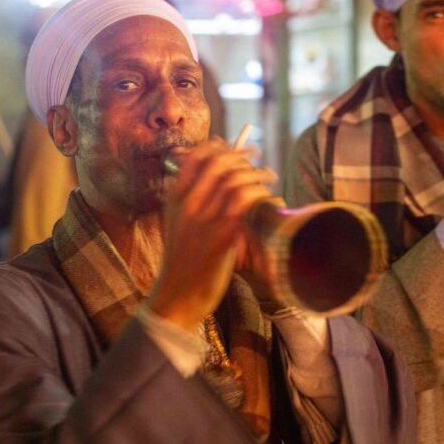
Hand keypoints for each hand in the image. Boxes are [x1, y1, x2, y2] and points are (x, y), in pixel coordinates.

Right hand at [147, 140, 276, 329]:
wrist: (177, 295)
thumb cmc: (183, 261)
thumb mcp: (178, 224)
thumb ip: (191, 200)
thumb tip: (215, 176)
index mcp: (175, 198)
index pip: (195, 157)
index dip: (219, 147)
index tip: (235, 149)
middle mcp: (187, 204)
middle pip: (218, 162)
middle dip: (242, 157)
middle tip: (257, 160)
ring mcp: (203, 219)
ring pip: (234, 179)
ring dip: (256, 174)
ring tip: (268, 177)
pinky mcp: (221, 235)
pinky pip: (244, 201)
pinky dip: (260, 194)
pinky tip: (268, 198)